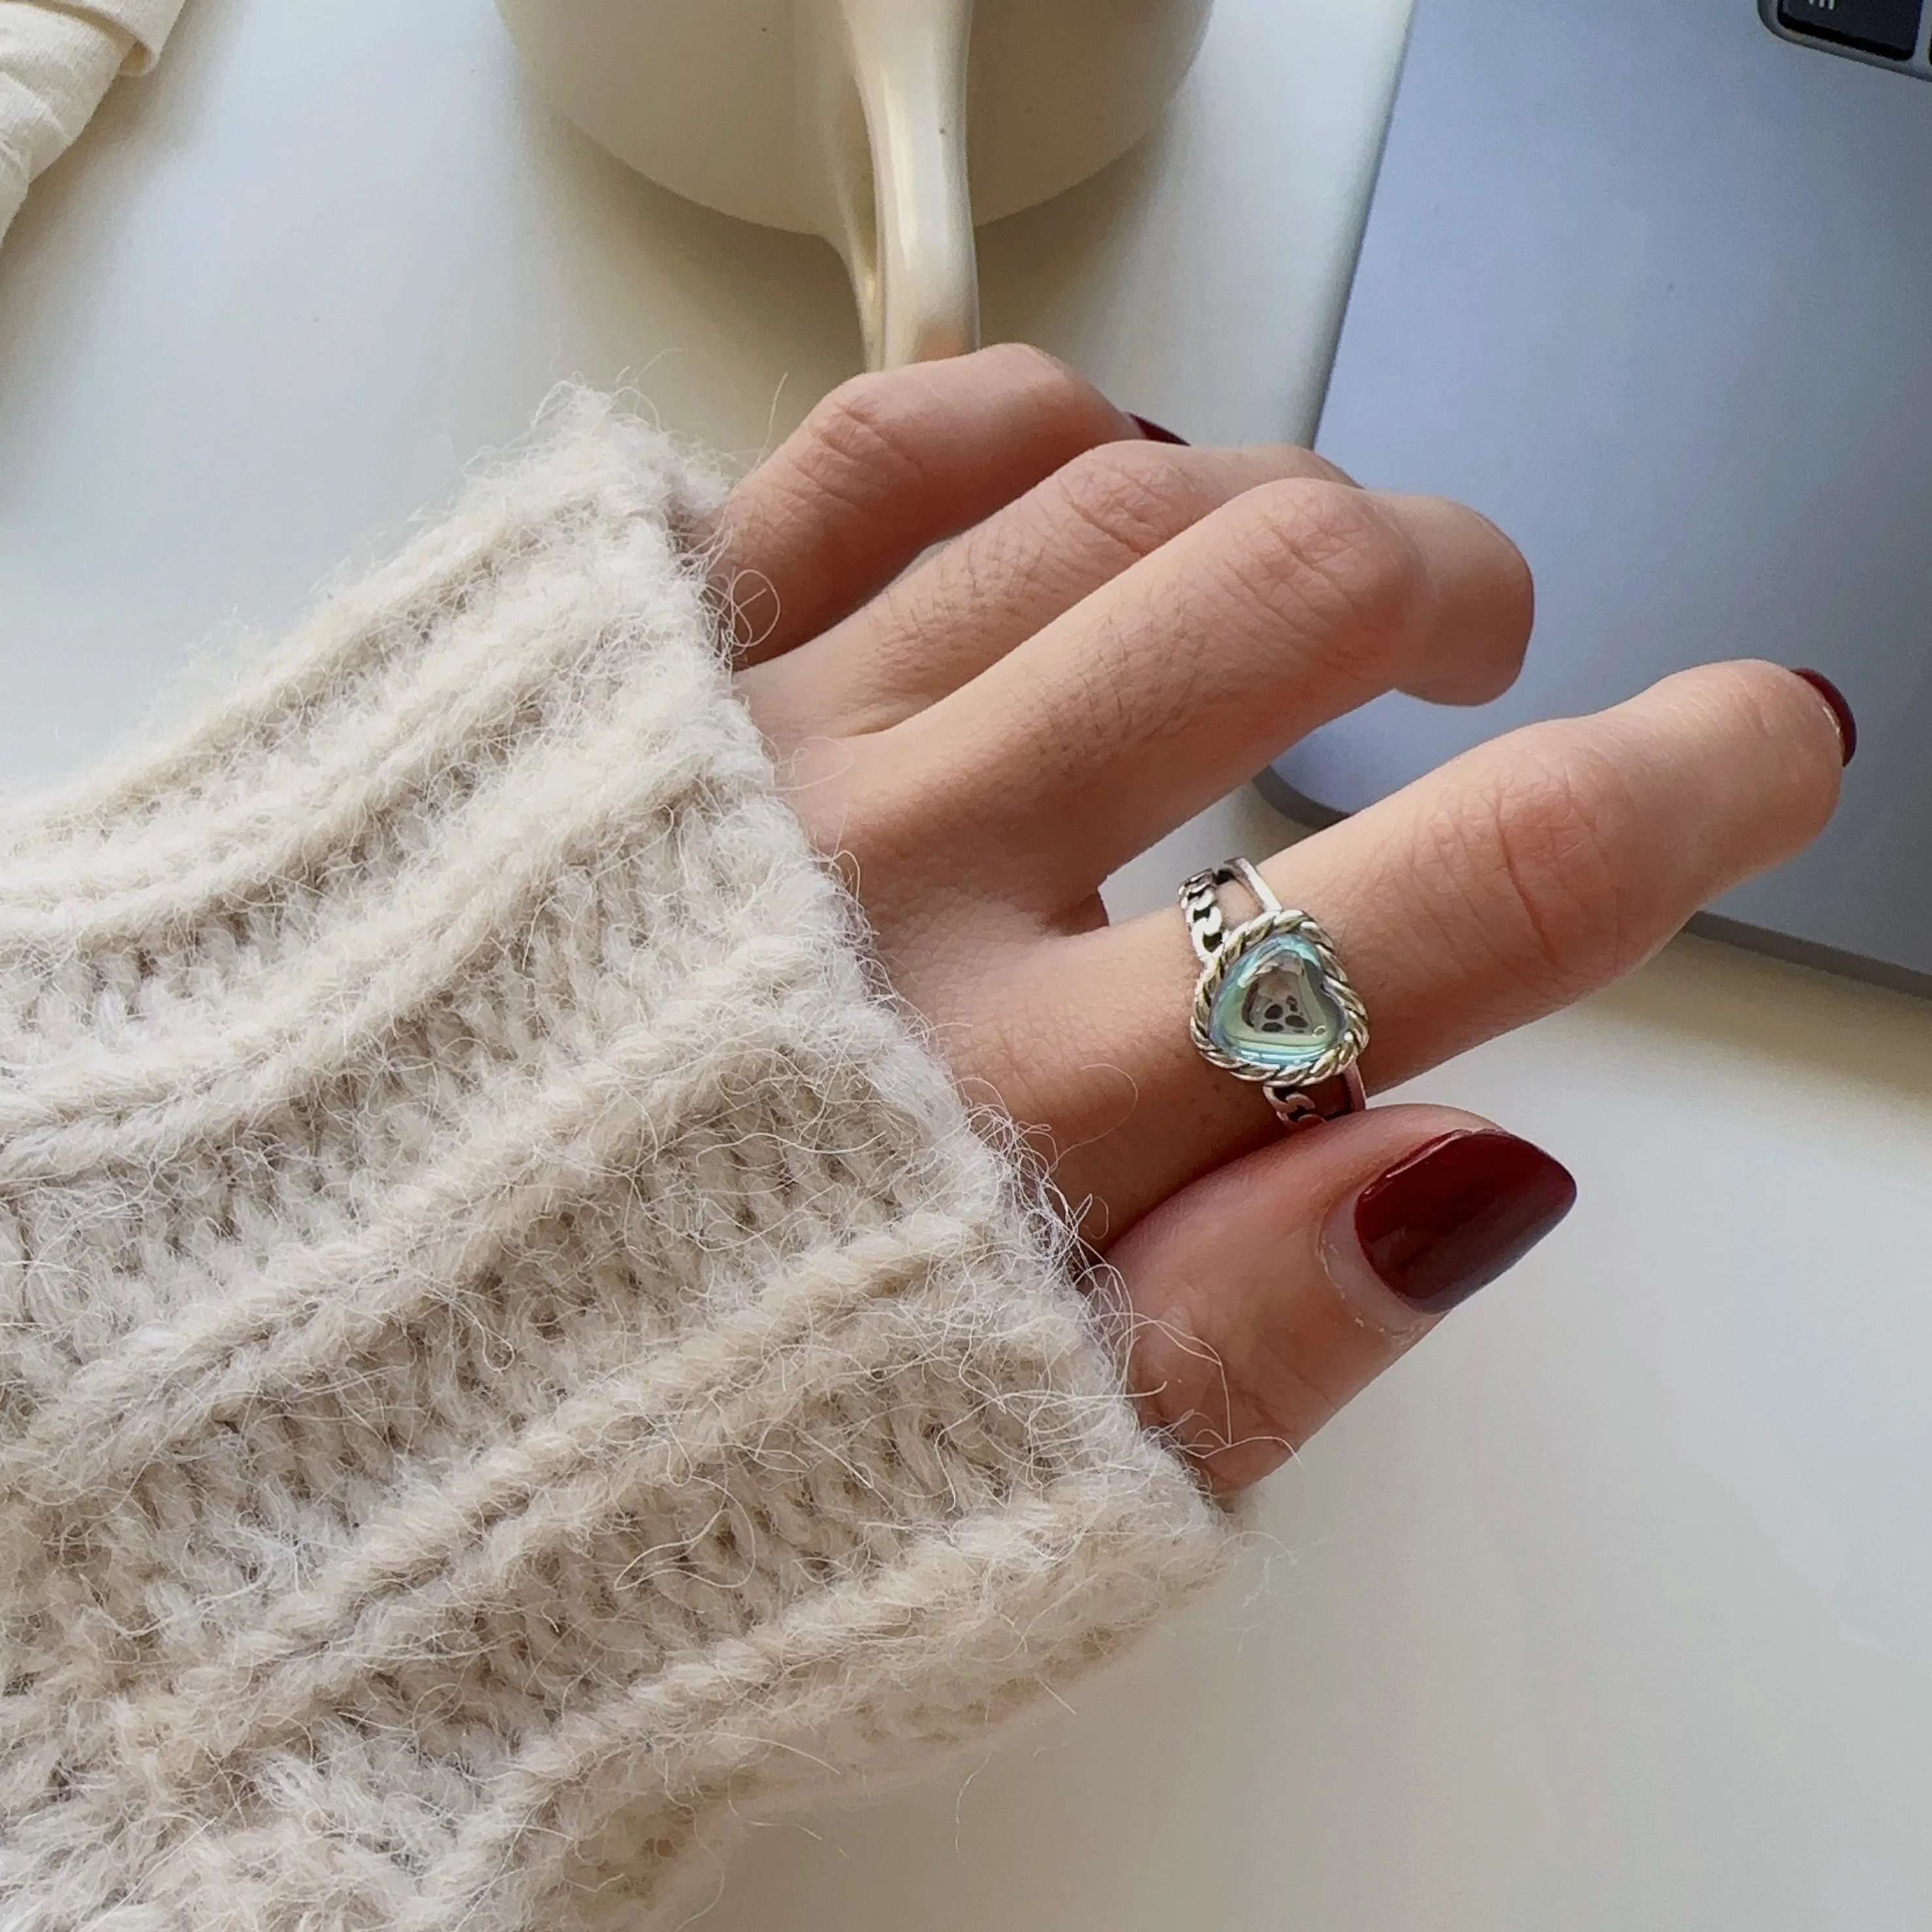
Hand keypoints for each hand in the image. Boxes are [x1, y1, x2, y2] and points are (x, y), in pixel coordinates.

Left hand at [715, 345, 1845, 1496]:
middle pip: (1283, 605)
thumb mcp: (1005, 1510)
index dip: (1666, 801)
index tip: (1757, 739)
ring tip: (1296, 563)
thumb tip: (1484, 1167)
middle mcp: (895, 885)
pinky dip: (1035, 428)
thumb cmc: (635, 1450)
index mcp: (1022, 1121)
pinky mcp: (622, 656)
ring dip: (1266, 503)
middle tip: (1479, 629)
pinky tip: (1089, 476)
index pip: (1445, 911)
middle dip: (1446, 584)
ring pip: (1110, 498)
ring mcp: (752, 738)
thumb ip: (1266, 1340)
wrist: (280, 1375)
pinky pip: (886, 447)